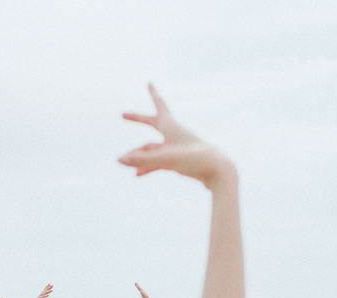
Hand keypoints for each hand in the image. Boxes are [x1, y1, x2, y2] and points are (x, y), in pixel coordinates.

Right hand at [26, 284, 53, 297]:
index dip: (46, 290)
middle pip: (42, 293)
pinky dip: (44, 296)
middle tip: (51, 284)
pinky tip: (48, 295)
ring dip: (46, 292)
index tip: (50, 286)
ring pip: (41, 295)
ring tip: (51, 289)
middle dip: (47, 288)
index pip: (43, 294)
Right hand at [119, 84, 233, 188]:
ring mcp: (175, 148)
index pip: (160, 105)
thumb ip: (141, 160)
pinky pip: (158, 162)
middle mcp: (173, 135)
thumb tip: (119, 160)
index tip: (149, 82)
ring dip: (138, 155)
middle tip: (124, 115)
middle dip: (138, 119)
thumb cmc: (194, 160)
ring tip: (125, 162)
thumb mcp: (165, 159)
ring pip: (152, 148)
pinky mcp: (178, 161)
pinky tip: (137, 175)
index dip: (153, 94)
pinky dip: (147, 167)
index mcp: (172, 127)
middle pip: (153, 123)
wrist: (217, 172)